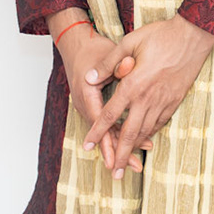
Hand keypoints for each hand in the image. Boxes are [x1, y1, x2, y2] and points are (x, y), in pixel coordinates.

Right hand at [52, 14, 140, 173]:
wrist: (76, 45)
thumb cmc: (93, 49)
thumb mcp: (107, 54)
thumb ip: (118, 64)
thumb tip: (129, 65)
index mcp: (87, 93)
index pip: (101, 122)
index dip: (112, 141)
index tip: (121, 156)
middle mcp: (84, 104)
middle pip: (102, 134)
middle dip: (118, 153)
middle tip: (134, 168)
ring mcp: (87, 107)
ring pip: (104, 132)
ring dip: (119, 148)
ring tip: (136, 164)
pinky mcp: (92, 106)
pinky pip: (105, 126)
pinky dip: (117, 136)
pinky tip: (132, 145)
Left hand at [84, 15, 213, 179]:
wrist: (193, 36)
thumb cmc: (161, 35)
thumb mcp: (129, 42)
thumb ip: (109, 63)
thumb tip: (89, 77)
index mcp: (133, 84)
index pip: (110, 114)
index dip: (97, 132)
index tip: (88, 146)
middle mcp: (147, 98)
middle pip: (129, 133)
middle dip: (119, 154)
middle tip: (113, 173)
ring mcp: (163, 101)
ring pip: (146, 131)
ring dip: (135, 149)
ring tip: (127, 164)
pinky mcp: (175, 100)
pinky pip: (160, 123)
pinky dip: (150, 135)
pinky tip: (144, 141)